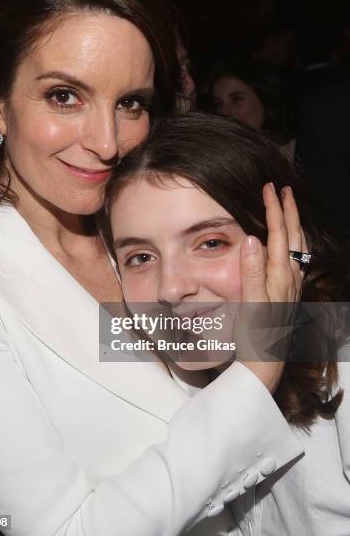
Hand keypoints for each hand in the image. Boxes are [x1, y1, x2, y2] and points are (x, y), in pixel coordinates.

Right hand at [237, 183, 306, 391]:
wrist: (265, 362)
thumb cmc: (254, 335)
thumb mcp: (250, 303)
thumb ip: (252, 271)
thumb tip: (251, 238)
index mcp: (280, 276)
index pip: (279, 234)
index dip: (274, 209)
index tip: (268, 188)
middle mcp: (290, 278)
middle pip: (295, 236)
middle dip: (289, 211)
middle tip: (283, 190)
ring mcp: (292, 286)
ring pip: (299, 247)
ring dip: (294, 224)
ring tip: (290, 210)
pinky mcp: (288, 294)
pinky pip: (296, 259)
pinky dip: (294, 243)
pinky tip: (291, 247)